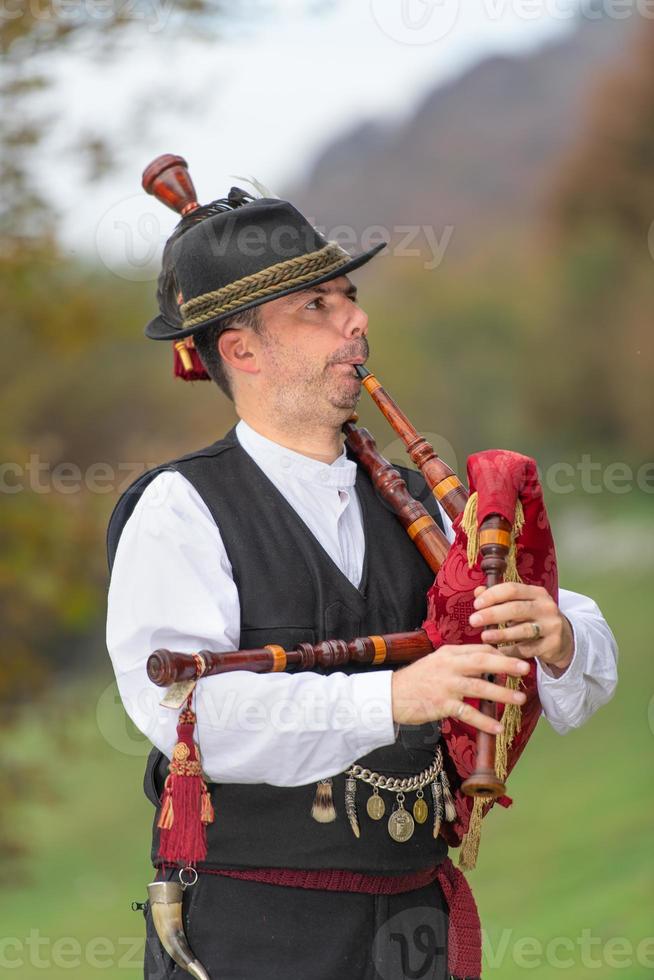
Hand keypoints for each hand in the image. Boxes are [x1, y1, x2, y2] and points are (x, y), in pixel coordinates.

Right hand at [391, 644, 529, 732]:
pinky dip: (484, 721)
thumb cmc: (416, 680)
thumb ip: (458, 662)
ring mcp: (445, 685)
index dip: (500, 654)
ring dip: (501, 694)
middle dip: (506, 665)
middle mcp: (449, 665)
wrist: (389, 696)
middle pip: (482, 661)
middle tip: (526, 669)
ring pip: (479, 687)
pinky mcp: (441, 704)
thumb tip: (484, 664)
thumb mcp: (436, 663)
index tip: (516, 661)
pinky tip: (498, 728)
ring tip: (519, 700)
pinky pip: (468, 713)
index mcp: (449, 653)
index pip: (480, 649)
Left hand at [469, 583, 574, 675]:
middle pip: (516, 608)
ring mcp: (552, 626)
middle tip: (473, 621)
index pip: (512, 589)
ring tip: (484, 636)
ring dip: (501, 634)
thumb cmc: (534, 618)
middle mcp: (547, 607)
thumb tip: (478, 592)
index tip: (476, 604)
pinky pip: (528, 649)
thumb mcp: (521, 605)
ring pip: (523, 630)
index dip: (492, 595)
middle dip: (492, 614)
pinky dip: (511, 651)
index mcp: (537, 593)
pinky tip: (498, 652)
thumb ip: (499, 598)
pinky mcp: (553, 644)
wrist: (563, 639)